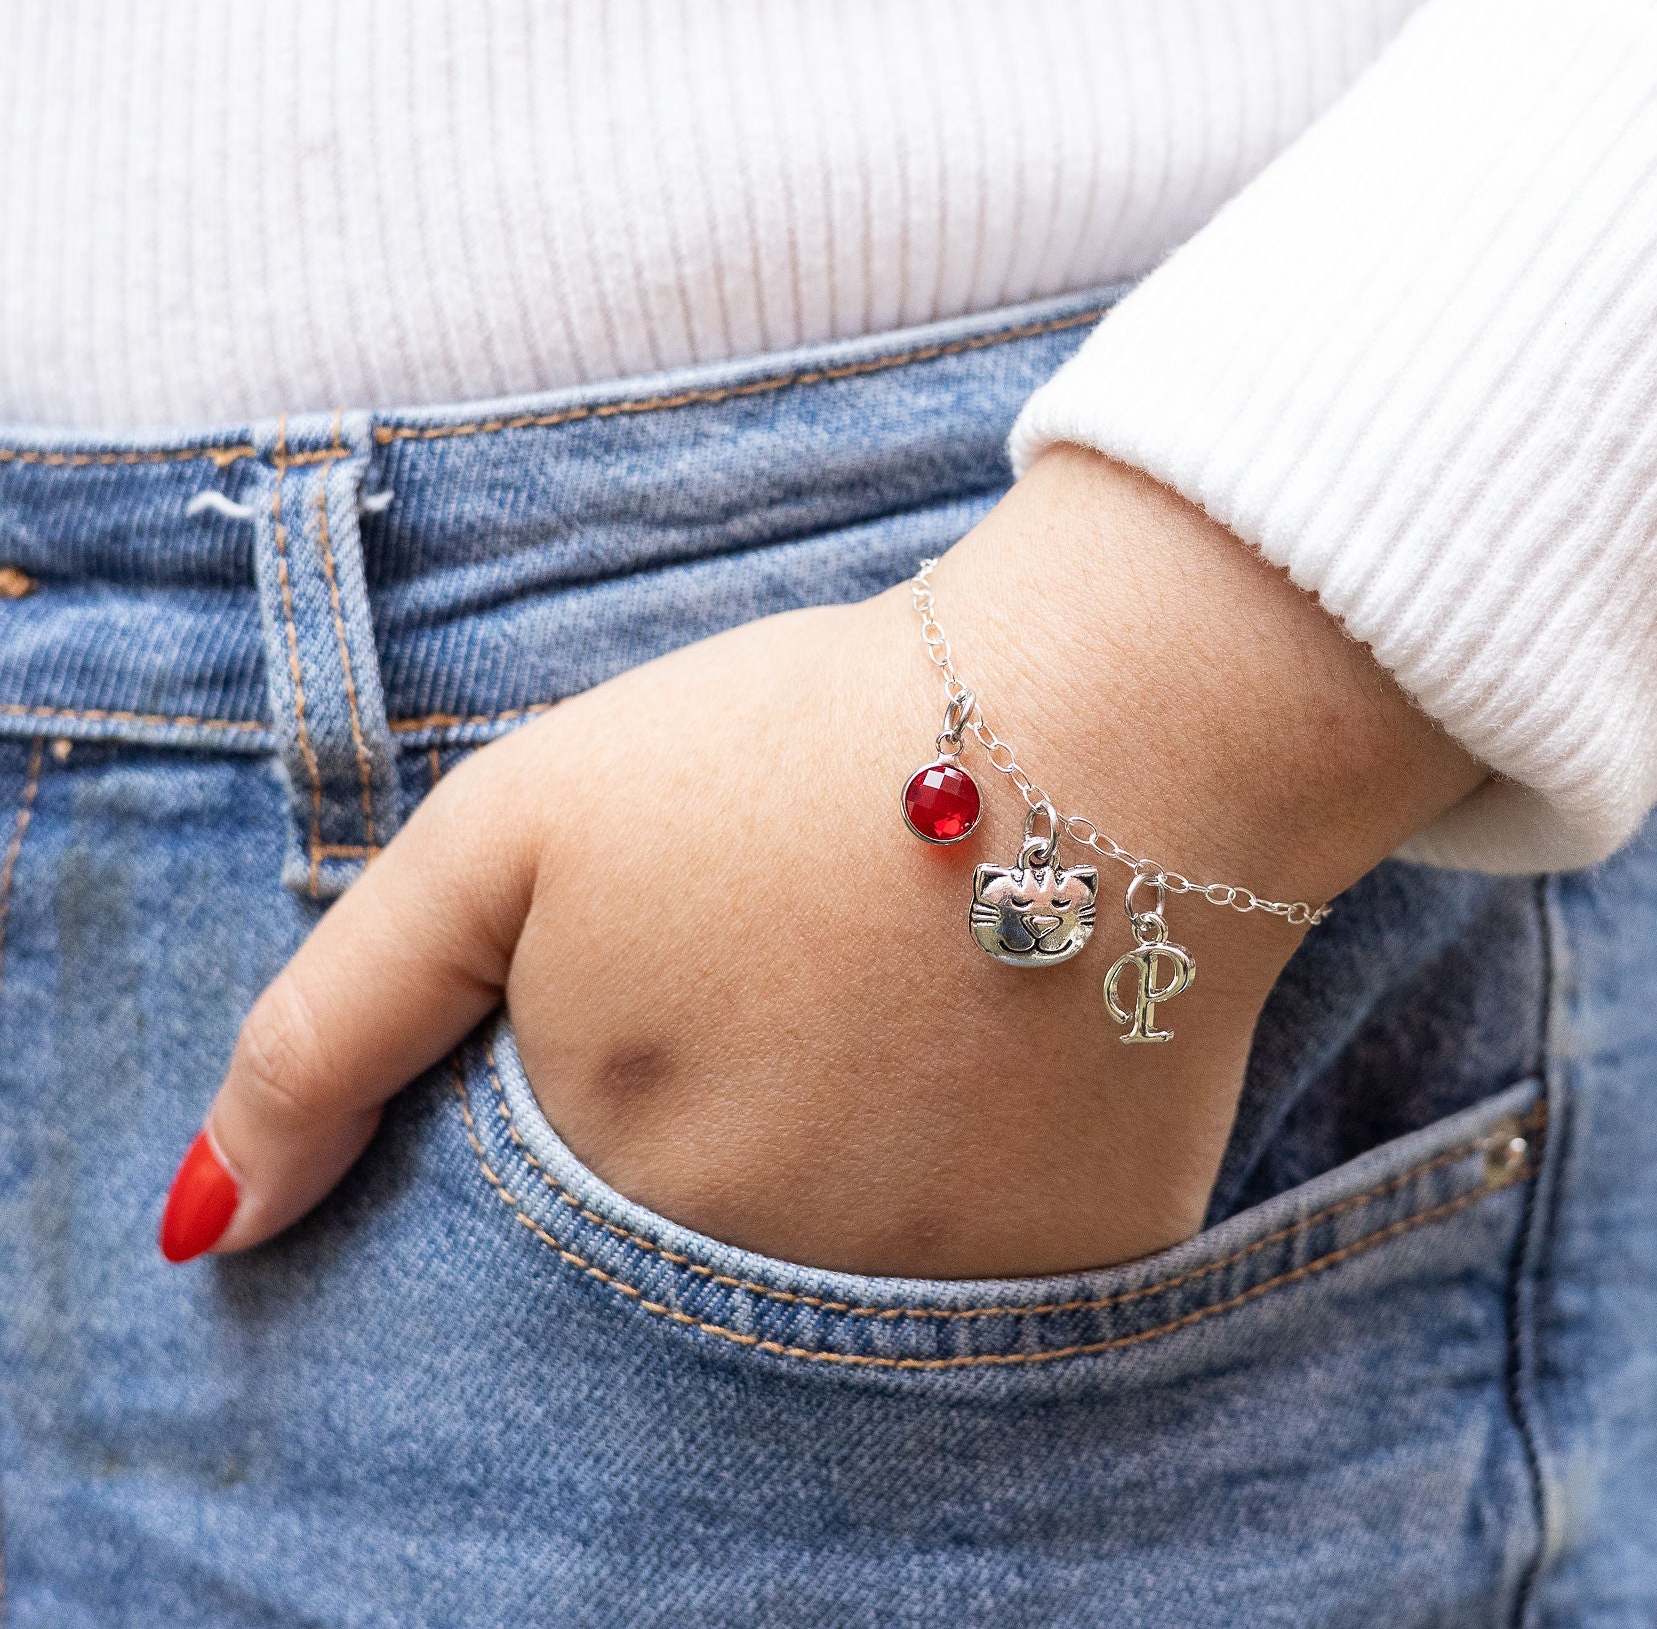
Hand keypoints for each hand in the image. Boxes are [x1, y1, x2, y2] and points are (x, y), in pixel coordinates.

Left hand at [169, 449, 1481, 1277]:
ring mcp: (946, 1288)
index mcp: (616, 1182)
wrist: (1109, 712)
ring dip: (866, 1125)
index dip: (622, 1039)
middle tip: (818, 942)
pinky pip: (1002, 1242)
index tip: (699, 944)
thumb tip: (203, 1233)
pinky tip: (1022, 1019)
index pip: (553, 1189)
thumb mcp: (515, 832)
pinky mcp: (1094, 1257)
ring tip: (918, 968)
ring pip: (851, 1244)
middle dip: (738, 1092)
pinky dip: (997, 1145)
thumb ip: (337, 1029)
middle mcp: (776, 1284)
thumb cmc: (790, 746)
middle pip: (703, 1229)